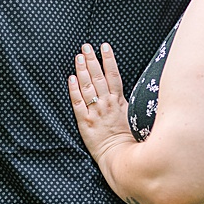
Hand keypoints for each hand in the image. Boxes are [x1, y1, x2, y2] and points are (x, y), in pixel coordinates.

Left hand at [69, 43, 135, 162]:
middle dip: (91, 59)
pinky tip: (70, 78)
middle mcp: (106, 103)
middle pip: (98, 77)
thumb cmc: (129, 139)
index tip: (104, 46)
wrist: (121, 158)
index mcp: (119, 101)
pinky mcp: (84, 122)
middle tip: (85, 46)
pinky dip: (73, 90)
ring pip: (87, 86)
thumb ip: (127, 101)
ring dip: (82, 70)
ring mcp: (95, 112)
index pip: (113, 75)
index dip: (108, 59)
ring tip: (78, 56)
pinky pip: (77, 103)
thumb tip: (127, 88)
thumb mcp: (133, 116)